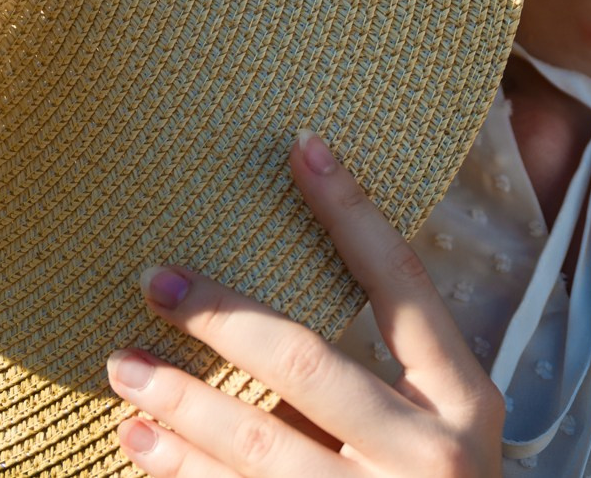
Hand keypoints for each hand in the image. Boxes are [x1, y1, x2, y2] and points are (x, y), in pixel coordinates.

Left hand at [109, 132, 502, 477]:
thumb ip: (385, 372)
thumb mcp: (447, 431)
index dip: (352, 213)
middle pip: (308, 364)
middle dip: (223, 316)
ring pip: (259, 448)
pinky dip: (182, 477)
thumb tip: (275, 282)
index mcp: (466, 403)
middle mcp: (431, 456)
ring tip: (124, 371)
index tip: (301, 146)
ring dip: (180, 406)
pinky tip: (141, 449)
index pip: (404, 285)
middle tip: (155, 279)